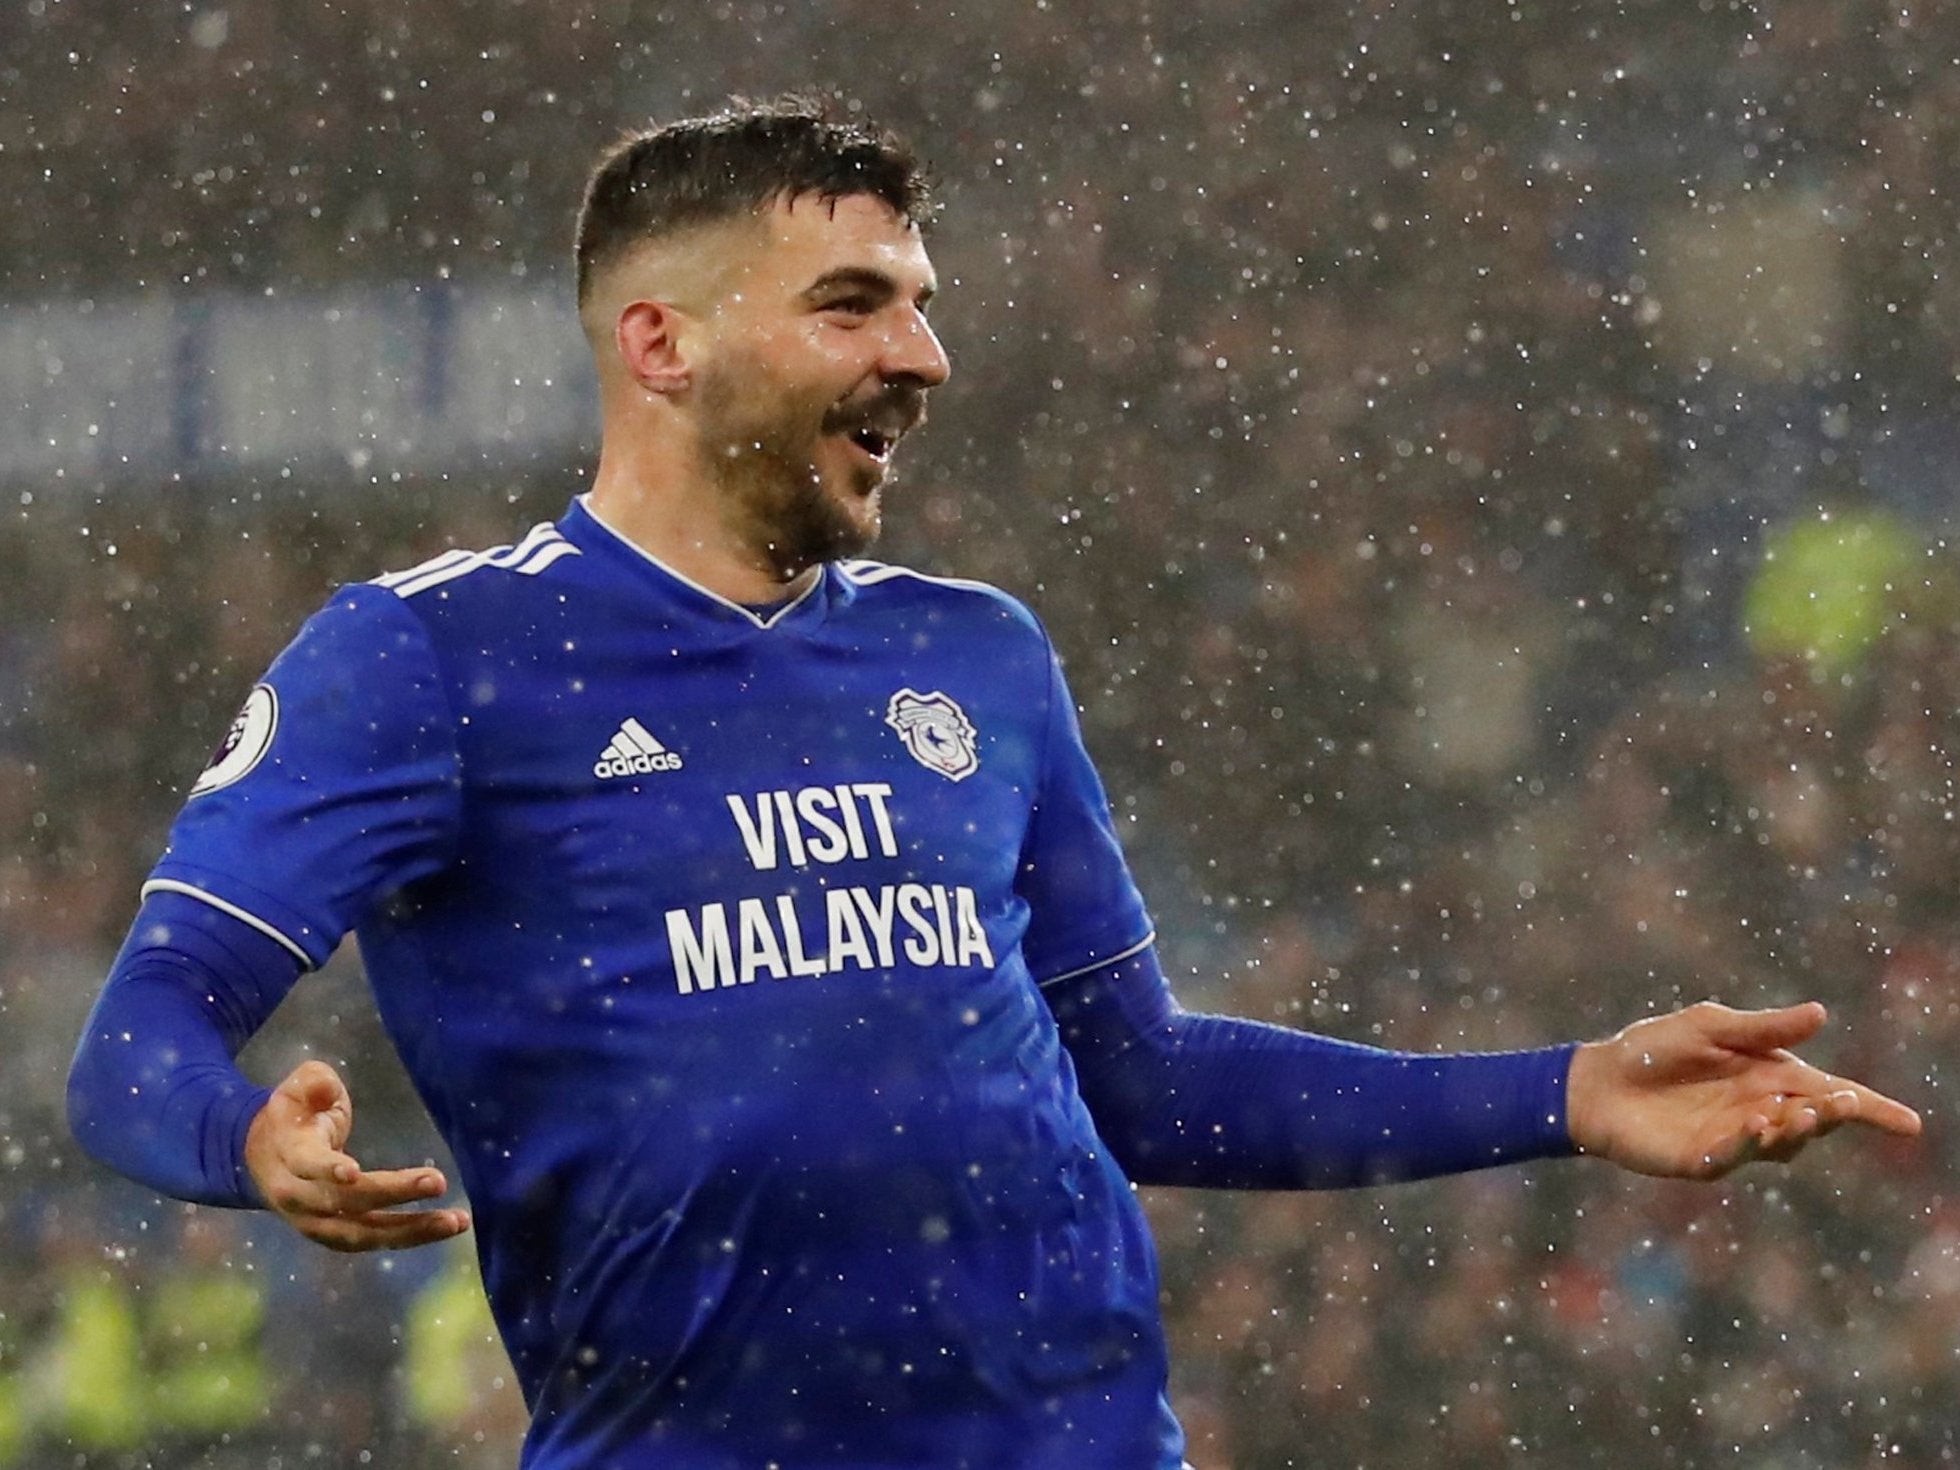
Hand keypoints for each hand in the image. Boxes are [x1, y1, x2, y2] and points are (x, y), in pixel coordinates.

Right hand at [244, 1059, 470, 1251]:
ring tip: (455, 1221)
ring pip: (361, 1233)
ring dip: (410, 1230)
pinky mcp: (332, 1235)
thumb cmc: (292, 1114)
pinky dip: (406, 1238)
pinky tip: (441, 1228)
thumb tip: (326, 1089)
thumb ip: (314, 1083)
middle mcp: (298, 1196)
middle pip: (344, 1202)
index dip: (327, 1169)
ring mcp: (314, 1222)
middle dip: (392, 1193)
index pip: (306, 1164)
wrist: (259, 1155)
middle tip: (438, 1182)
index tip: (354, 1171)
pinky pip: (370, 1241)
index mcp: (289, 1154)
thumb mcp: (297, 1086)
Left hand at [1565, 1000, 1921, 1179]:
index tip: (1910, 1124)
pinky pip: (1736, 1155)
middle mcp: (1762, 1110)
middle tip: (1846, 1104)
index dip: (1872, 1110)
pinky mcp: (1704, 1159)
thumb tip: (1820, 1014)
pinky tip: (1755, 1124)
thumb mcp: (1709, 1026)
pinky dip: (1749, 1141)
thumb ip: (1762, 1028)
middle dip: (1834, 1114)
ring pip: (1784, 1144)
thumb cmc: (1653, 1050)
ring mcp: (1735, 1139)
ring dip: (1795, 1129)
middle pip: (1814, 1120)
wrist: (1598, 1081)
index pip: (1831, 1093)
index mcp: (1770, 1076)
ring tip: (1793, 1111)